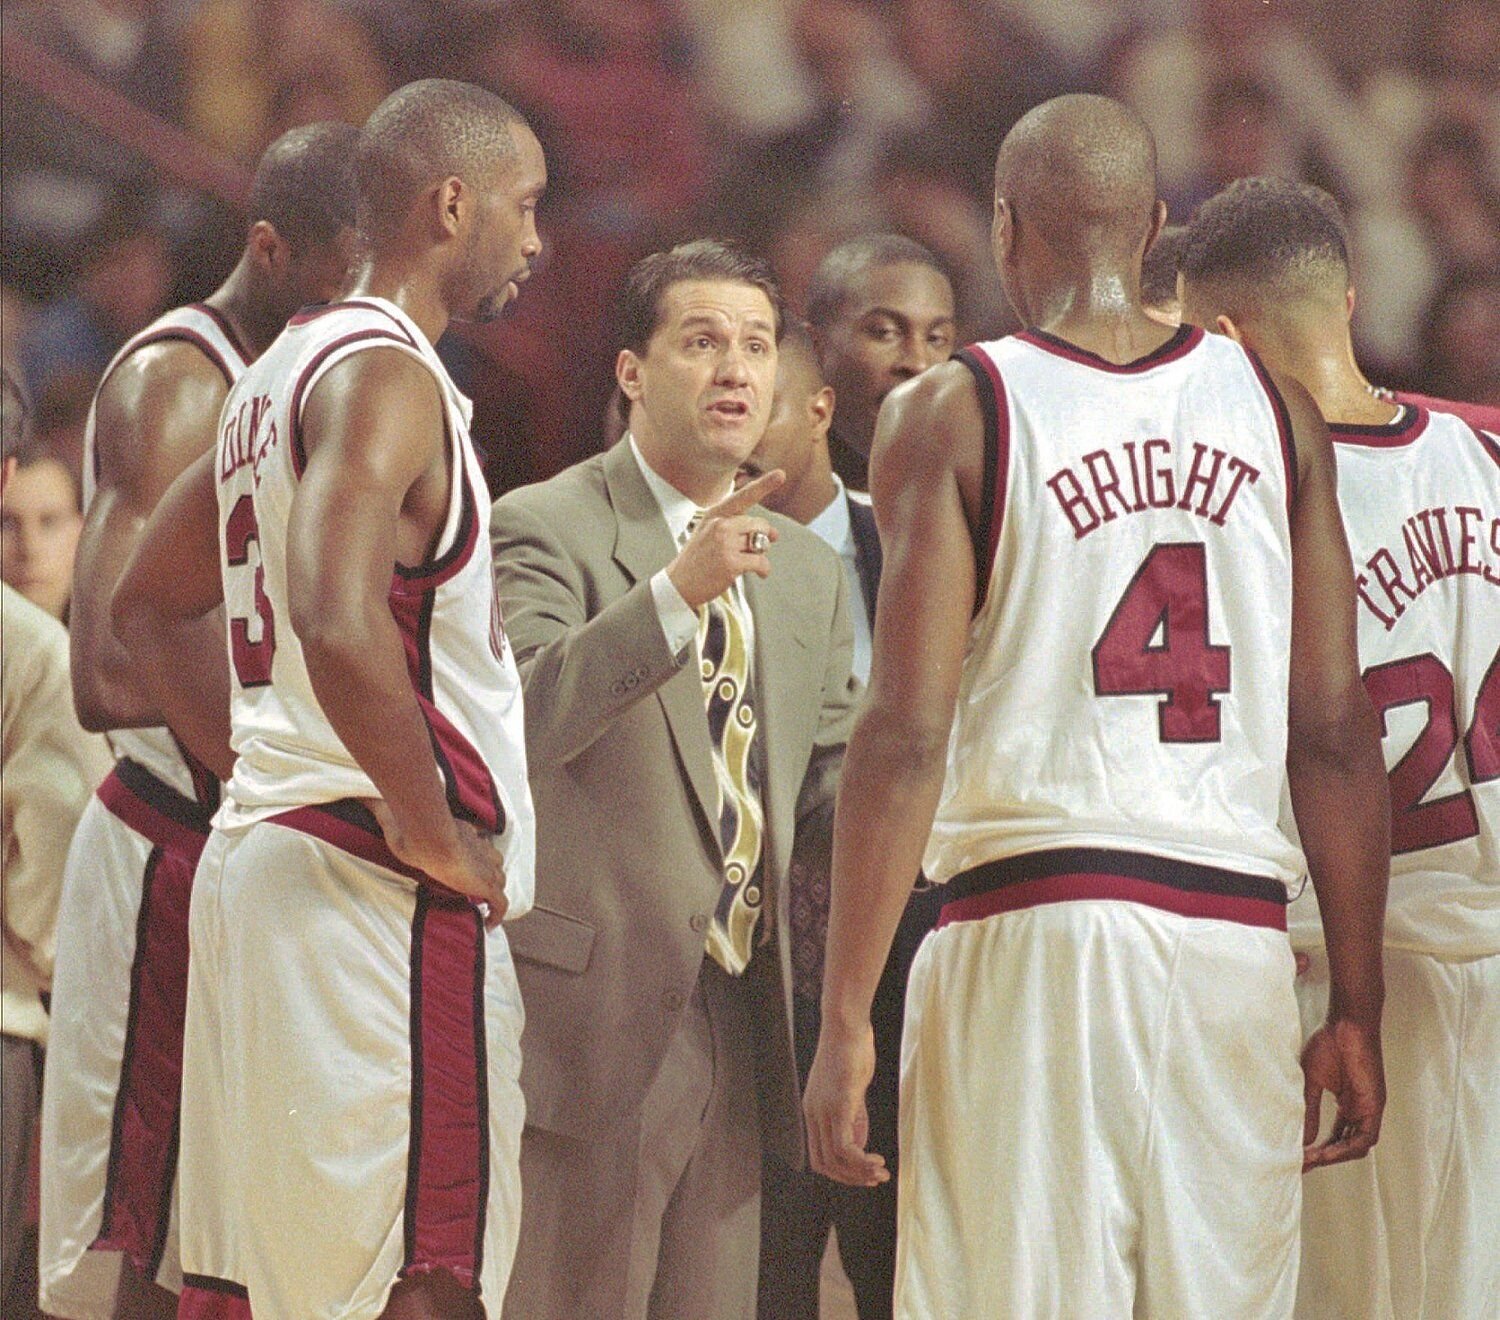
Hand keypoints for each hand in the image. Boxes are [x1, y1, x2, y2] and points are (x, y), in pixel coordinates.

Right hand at [367, 799, 508, 928]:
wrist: (432, 837)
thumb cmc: (415, 830)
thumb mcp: (397, 819)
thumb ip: (383, 810)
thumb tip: (363, 799)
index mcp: (463, 833)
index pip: (476, 842)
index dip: (475, 854)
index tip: (467, 864)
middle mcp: (479, 849)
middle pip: (495, 861)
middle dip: (488, 872)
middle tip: (475, 887)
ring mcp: (486, 868)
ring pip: (499, 881)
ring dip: (493, 892)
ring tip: (482, 906)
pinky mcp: (487, 885)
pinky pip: (500, 903)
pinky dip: (498, 914)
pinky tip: (490, 924)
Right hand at [666, 469, 784, 608]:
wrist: (678, 585)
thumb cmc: (698, 560)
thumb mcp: (710, 533)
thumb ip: (740, 529)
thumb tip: (774, 533)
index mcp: (714, 514)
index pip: (743, 497)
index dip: (764, 485)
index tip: (781, 474)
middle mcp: (719, 525)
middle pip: (759, 524)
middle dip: (764, 537)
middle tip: (757, 549)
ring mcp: (724, 543)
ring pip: (761, 543)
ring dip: (761, 555)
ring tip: (752, 564)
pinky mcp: (731, 563)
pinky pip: (761, 561)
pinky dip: (764, 569)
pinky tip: (760, 573)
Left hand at [803, 1017, 887, 1187]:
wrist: (847, 1024)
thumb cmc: (852, 1051)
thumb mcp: (851, 1090)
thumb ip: (854, 1118)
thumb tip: (859, 1146)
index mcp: (813, 1111)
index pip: (818, 1156)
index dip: (841, 1173)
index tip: (864, 1174)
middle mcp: (813, 1113)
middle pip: (824, 1164)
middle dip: (852, 1178)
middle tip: (877, 1179)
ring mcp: (824, 1110)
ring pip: (835, 1159)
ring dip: (860, 1173)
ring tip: (881, 1172)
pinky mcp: (839, 1104)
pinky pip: (844, 1146)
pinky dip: (860, 1161)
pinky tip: (877, 1160)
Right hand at [1301, 1016, 1383, 1171]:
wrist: (1346, 1025)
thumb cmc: (1328, 1045)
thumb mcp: (1312, 1082)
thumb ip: (1310, 1111)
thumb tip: (1303, 1140)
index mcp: (1346, 1104)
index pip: (1333, 1136)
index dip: (1316, 1149)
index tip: (1296, 1157)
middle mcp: (1359, 1111)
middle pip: (1344, 1145)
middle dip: (1323, 1157)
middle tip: (1301, 1165)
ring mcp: (1369, 1110)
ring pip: (1355, 1146)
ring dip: (1334, 1156)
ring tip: (1310, 1160)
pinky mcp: (1375, 1106)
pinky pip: (1364, 1138)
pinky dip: (1346, 1148)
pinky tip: (1327, 1151)